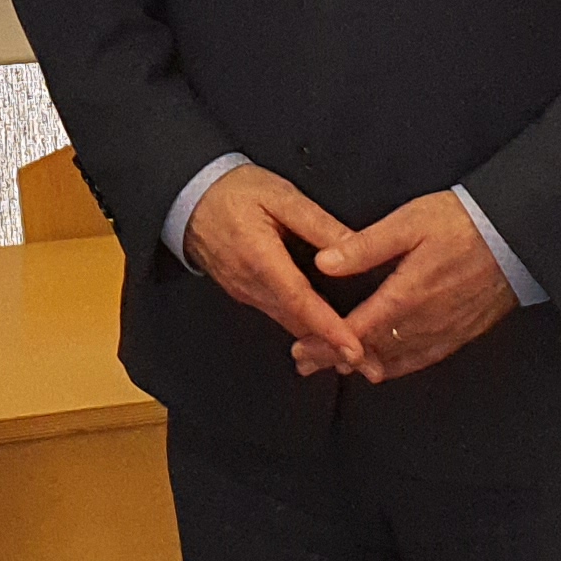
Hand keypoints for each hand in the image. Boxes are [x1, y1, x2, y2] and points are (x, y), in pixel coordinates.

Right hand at [183, 165, 367, 372]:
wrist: (187, 198)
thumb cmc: (235, 191)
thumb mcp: (280, 195)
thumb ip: (318, 223)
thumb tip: (355, 248)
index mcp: (261, 258)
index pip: (300, 302)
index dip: (329, 329)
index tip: (354, 351)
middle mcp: (251, 285)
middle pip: (298, 324)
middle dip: (334, 349)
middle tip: (372, 369)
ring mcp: (246, 293)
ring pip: (289, 324)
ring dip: (321, 343)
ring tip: (357, 359)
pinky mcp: (246, 294)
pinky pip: (279, 316)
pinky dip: (305, 328)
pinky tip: (326, 335)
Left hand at [300, 192, 518, 383]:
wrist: (517, 235)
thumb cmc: (462, 222)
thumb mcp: (409, 222)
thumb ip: (365, 247)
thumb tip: (324, 264)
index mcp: (406, 296)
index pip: (356, 331)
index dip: (326, 343)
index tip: (300, 349)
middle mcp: (425, 322)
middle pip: (372, 352)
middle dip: (335, 359)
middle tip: (305, 363)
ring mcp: (445, 331)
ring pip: (397, 361)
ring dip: (364, 366)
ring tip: (336, 367)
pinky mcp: (463, 333)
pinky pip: (423, 359)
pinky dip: (398, 366)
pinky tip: (385, 367)